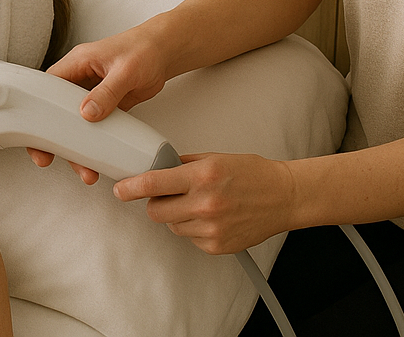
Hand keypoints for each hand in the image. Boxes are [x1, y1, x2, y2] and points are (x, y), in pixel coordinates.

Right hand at [26, 27, 167, 181]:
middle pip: (58, 109)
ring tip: (84, 169)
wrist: (165, 52)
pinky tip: (97, 158)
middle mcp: (81, 78)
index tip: (34, 134)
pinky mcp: (106, 104)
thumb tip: (87, 114)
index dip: (37, 110)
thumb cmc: (144, 49)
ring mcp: (93, 92)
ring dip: (77, 145)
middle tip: (48, 157)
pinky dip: (93, 143)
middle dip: (53, 136)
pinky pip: (94, 126)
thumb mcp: (125, 71)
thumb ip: (107, 92)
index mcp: (77, 63)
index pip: (48, 87)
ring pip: (75, 122)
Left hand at [113, 152, 295, 254]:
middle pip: (156, 211)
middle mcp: (205, 204)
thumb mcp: (213, 157)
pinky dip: (193, 228)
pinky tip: (210, 216)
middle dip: (155, 202)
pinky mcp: (217, 246)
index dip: (131, 188)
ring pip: (172, 225)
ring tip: (197, 203)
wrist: (284, 196)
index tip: (119, 190)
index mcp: (202, 177)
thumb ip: (183, 164)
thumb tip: (157, 168)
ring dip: (176, 215)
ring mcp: (211, 228)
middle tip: (166, 194)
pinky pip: (190, 238)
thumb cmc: (251, 173)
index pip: (154, 183)